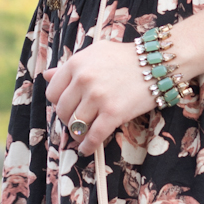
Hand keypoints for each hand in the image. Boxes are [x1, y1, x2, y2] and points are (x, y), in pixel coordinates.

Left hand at [44, 40, 154, 155]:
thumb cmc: (126, 57)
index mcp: (77, 63)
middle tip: (77, 121)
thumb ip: (69, 65)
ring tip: (82, 136)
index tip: (67, 107)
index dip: (58, 103)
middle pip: (62, 110)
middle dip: (68, 119)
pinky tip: (86, 149)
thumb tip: (46, 76)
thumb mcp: (94, 53)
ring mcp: (98, 97)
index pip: (53, 92)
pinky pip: (94, 136)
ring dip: (77, 134)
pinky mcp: (113, 113)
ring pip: (76, 125)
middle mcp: (84, 79)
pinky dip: (87, 146)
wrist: (157, 62)